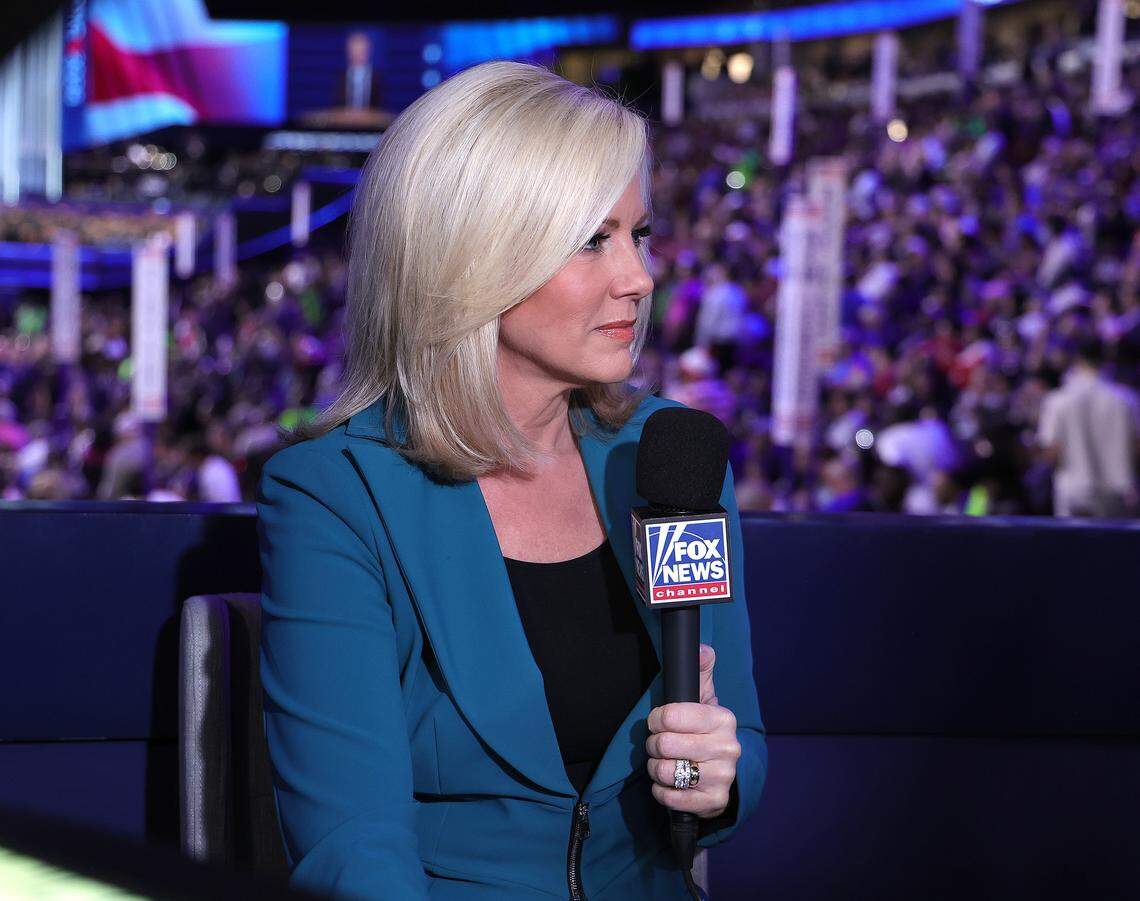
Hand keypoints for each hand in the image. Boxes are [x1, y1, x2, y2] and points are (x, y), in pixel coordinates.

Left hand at [645, 643, 739, 818]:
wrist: (720, 773)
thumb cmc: (703, 730)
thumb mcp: (703, 697)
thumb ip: (700, 670)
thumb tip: (702, 648)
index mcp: (723, 718)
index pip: (671, 715)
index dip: (656, 719)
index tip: (658, 721)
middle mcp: (728, 747)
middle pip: (666, 744)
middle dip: (654, 745)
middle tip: (660, 745)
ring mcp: (723, 776)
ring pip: (667, 771)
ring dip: (656, 768)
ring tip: (664, 763)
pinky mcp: (714, 801)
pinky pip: (671, 797)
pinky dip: (661, 791)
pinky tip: (670, 784)